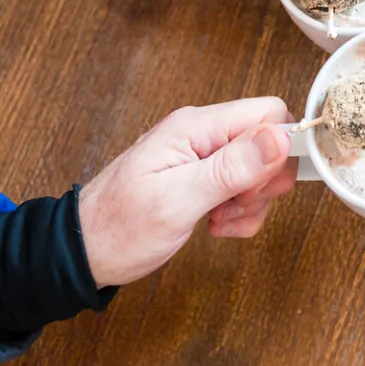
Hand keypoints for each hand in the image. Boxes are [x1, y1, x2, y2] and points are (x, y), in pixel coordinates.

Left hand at [77, 98, 297, 287]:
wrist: (84, 252)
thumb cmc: (118, 228)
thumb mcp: (177, 201)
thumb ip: (231, 168)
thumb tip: (281, 137)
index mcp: (196, 128)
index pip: (268, 112)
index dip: (279, 149)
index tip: (260, 186)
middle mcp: (203, 134)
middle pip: (270, 142)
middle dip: (264, 182)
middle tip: (235, 206)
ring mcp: (203, 156)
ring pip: (261, 170)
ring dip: (251, 203)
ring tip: (218, 220)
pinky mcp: (205, 178)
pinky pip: (244, 190)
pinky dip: (239, 214)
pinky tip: (214, 224)